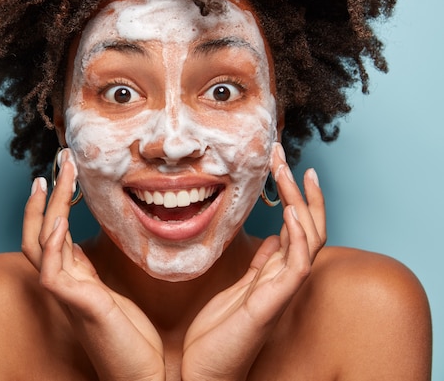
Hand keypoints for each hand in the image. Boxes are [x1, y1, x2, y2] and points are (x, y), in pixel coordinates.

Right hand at [22, 149, 164, 380]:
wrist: (141, 376)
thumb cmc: (132, 338)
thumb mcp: (112, 292)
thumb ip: (94, 270)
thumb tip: (86, 244)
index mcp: (75, 278)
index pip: (52, 233)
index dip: (54, 203)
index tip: (62, 173)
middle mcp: (65, 282)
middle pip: (39, 232)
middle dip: (46, 196)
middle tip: (59, 161)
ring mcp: (66, 294)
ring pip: (41, 244)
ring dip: (47, 209)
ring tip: (53, 177)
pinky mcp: (76, 306)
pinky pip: (52, 272)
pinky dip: (52, 245)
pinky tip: (59, 222)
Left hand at [181, 143, 325, 380]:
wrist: (204, 372)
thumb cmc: (218, 332)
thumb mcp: (238, 287)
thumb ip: (259, 263)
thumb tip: (271, 238)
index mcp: (273, 272)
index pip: (297, 227)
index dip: (296, 196)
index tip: (283, 164)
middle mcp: (283, 278)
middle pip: (307, 226)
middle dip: (298, 189)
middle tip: (282, 155)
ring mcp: (281, 291)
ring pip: (308, 240)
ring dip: (302, 203)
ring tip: (292, 171)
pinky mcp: (272, 304)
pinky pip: (296, 267)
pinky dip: (298, 239)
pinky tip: (292, 214)